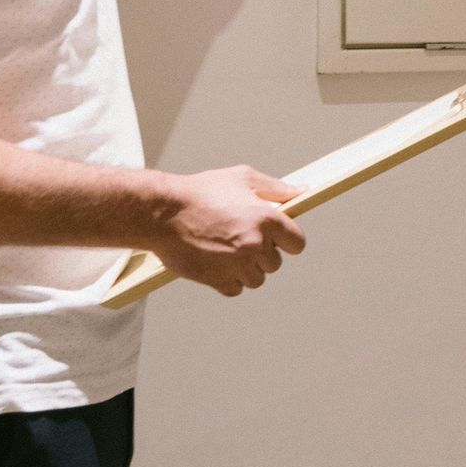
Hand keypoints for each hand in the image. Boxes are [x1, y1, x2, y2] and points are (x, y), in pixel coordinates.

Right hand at [156, 166, 306, 295]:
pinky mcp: (219, 281)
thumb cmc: (201, 192)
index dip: (287, 240)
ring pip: (257, 279)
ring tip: (225, 248)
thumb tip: (302, 191)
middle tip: (240, 237)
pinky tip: (216, 261)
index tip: (277, 238)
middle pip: (275, 263)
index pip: (297, 243)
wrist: (163, 213)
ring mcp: (238, 265)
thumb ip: (276, 188)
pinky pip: (236, 288)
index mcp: (267, 219)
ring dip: (245, 268)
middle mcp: (256, 245)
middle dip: (262, 253)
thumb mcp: (242, 178)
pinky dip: (228, 279)